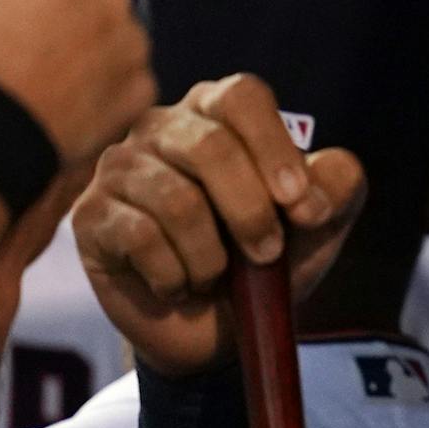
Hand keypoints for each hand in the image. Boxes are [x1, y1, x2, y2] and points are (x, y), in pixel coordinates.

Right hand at [74, 74, 366, 374]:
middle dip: (250, 213)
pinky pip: (140, 236)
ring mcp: (119, 166)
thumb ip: (337, 187)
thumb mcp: (318, 225)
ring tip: (215, 276)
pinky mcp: (90, 214)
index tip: (304, 209)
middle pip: (210, 147)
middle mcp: (162, 126)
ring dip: (211, 256)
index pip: (243, 96)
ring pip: (177, 199)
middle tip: (266, 256)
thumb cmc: (265, 260)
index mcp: (217, 112)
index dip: (276, 150)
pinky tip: (178, 286)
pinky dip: (175, 275)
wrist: (216, 331)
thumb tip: (318, 183)